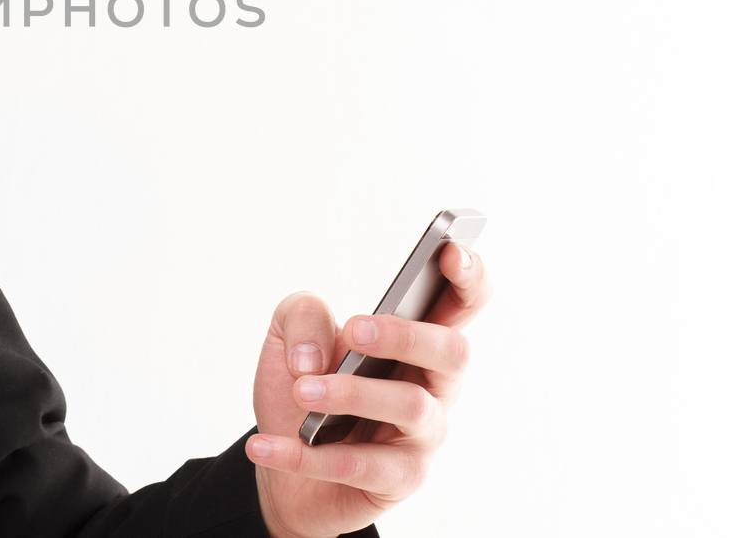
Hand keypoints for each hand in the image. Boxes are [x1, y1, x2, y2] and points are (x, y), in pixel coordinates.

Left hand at [245, 241, 490, 537]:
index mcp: (416, 339)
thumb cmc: (304, 386)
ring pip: (412, 407)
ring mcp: (423, 436)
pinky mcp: (399, 480)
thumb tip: (317, 356)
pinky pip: (359, 467)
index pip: (465, 301)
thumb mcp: (288, 336)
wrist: (282, 465)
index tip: (447, 252)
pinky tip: (263, 445)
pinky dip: (304, 456)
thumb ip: (302, 317)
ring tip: (301, 390)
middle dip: (405, 335)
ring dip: (352, 393)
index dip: (468, 275)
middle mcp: (433, 384)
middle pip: (452, 351)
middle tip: (355, 329)